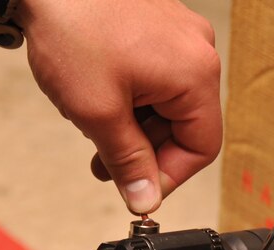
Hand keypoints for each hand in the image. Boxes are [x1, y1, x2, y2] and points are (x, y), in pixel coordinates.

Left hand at [17, 0, 222, 213]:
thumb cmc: (71, 28)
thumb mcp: (98, 112)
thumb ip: (127, 162)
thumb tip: (145, 199)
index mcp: (195, 73)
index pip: (201, 148)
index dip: (168, 177)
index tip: (135, 190)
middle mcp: (197, 51)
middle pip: (184, 126)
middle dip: (143, 150)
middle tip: (103, 164)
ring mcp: (179, 35)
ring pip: (167, 105)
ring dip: (132, 125)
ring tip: (91, 122)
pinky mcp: (158, 26)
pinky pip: (155, 79)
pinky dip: (129, 98)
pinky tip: (96, 95)